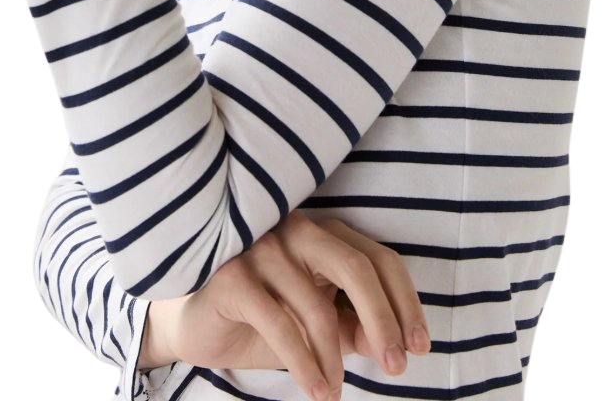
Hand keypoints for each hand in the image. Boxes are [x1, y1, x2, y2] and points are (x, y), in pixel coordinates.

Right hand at [159, 211, 430, 400]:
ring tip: (336, 393)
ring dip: (335, 359)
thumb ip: (354, 326)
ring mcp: (262, 248)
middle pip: (356, 268)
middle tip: (398, 367)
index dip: (405, 303)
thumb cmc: (264, 318)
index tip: (419, 347)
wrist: (194, 323)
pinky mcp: (233, 276)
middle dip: (384, 321)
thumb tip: (391, 343)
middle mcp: (296, 229)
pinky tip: (318, 390)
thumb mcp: (317, 323)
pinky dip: (305, 364)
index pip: (379, 259)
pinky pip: (281, 325)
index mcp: (323, 233)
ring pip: (318, 305)